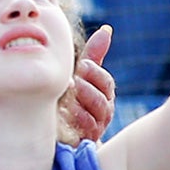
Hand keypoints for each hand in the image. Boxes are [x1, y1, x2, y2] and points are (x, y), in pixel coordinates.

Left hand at [64, 25, 115, 141]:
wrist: (63, 134)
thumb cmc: (75, 100)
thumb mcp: (84, 76)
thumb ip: (95, 55)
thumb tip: (107, 29)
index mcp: (104, 94)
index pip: (106, 82)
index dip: (96, 73)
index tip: (83, 64)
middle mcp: (104, 111)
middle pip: (104, 98)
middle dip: (90, 86)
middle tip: (76, 77)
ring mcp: (96, 127)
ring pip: (97, 113)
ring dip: (84, 100)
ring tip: (71, 89)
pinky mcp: (86, 140)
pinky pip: (87, 129)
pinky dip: (78, 119)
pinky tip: (66, 111)